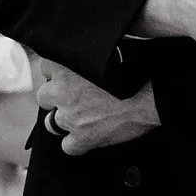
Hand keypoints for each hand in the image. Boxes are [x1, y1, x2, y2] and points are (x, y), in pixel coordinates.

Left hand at [37, 58, 159, 157]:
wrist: (150, 96)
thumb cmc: (136, 70)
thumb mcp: (110, 50)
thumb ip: (91, 52)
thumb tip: (92, 49)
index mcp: (65, 65)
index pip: (46, 68)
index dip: (58, 73)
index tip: (69, 76)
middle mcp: (61, 91)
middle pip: (44, 96)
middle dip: (57, 98)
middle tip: (76, 98)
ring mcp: (69, 117)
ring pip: (51, 123)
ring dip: (65, 121)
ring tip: (83, 118)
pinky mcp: (82, 138)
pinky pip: (68, 146)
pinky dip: (78, 143)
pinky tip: (90, 137)